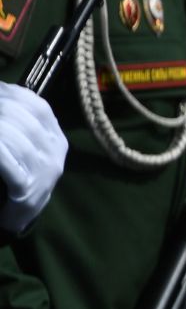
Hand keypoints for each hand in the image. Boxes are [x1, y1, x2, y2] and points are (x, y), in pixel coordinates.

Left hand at [0, 82, 65, 233]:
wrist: (20, 215)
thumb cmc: (20, 174)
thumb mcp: (27, 145)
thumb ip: (19, 124)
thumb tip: (2, 93)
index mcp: (56, 138)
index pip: (39, 107)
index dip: (14, 94)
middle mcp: (55, 152)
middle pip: (26, 121)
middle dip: (1, 109)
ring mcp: (44, 171)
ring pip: (17, 141)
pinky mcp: (28, 190)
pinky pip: (9, 165)